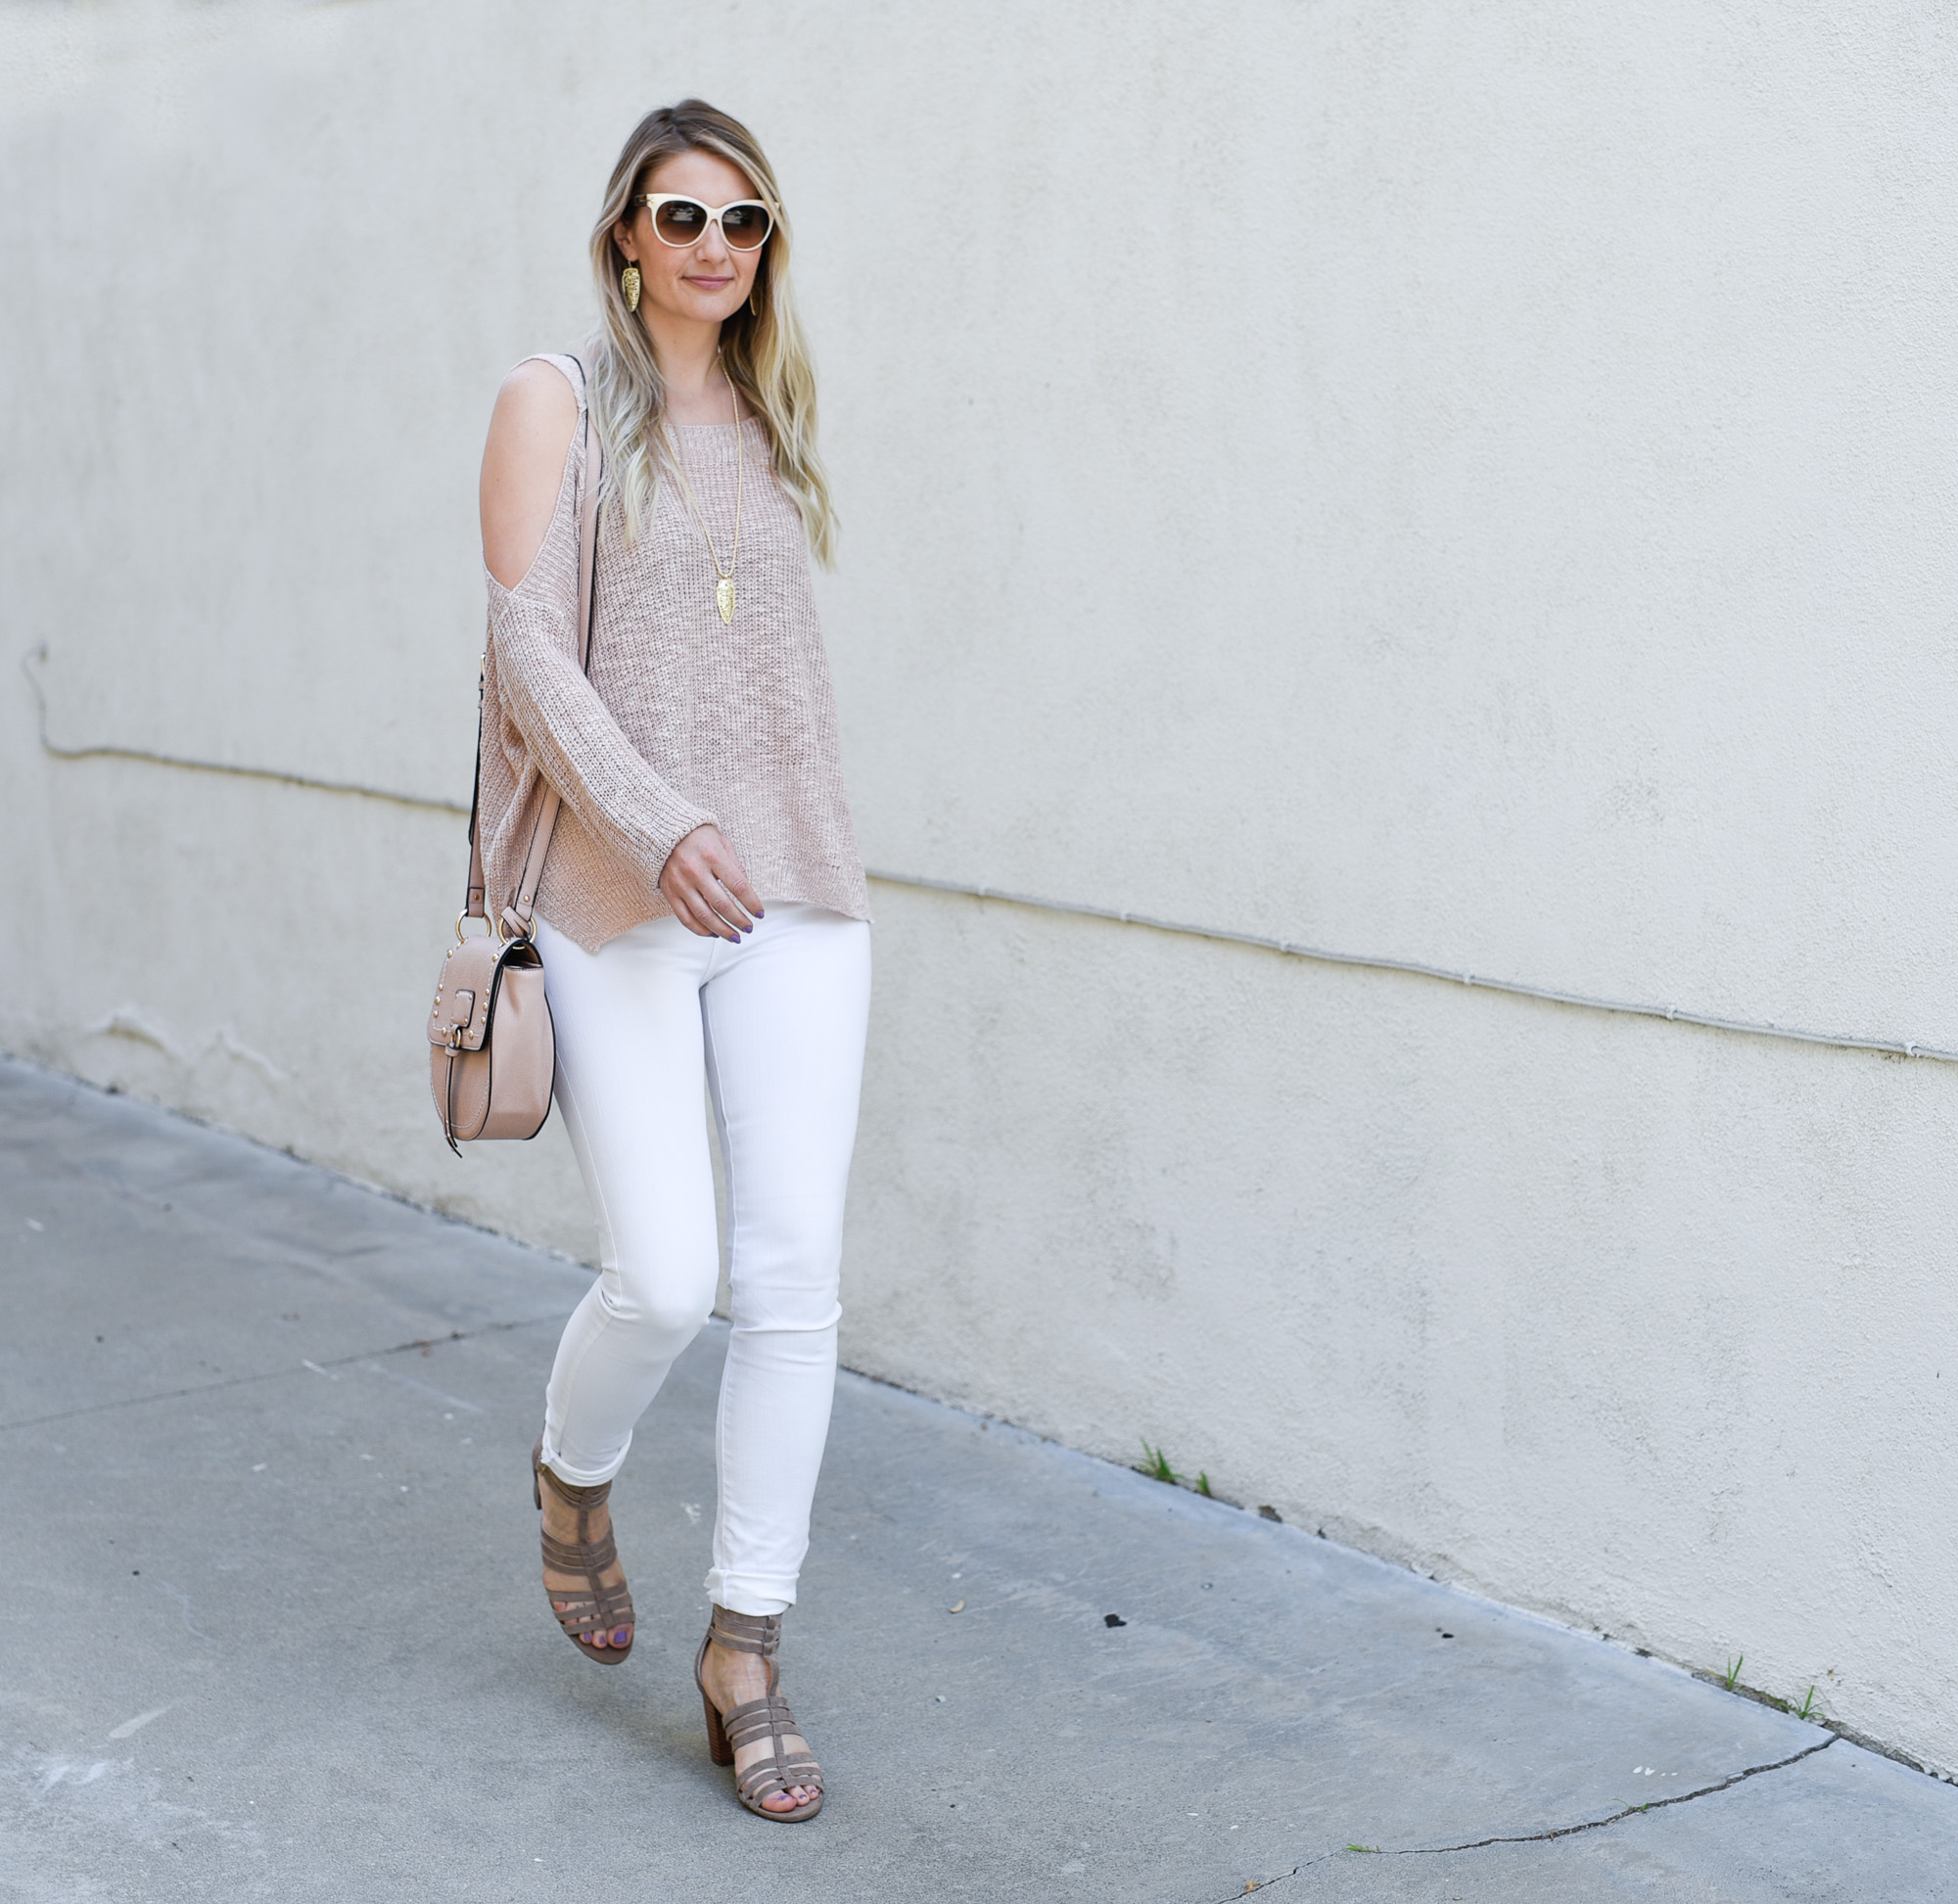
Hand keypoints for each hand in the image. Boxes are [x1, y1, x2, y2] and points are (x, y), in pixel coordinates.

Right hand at [659, 825, 763, 940]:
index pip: (738, 886)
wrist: (665, 831)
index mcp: (712, 856)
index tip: (760, 914)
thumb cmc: (698, 836)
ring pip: (704, 916)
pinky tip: (713, 933)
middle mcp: (695, 871)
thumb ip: (735, 866)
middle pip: (722, 904)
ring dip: (722, 930)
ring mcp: (680, 884)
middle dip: (739, 920)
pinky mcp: (670, 893)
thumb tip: (747, 893)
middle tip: (749, 928)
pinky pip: (685, 918)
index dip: (752, 903)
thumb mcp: (723, 843)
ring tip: (735, 936)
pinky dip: (701, 930)